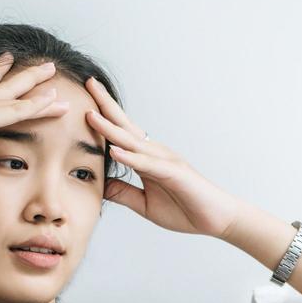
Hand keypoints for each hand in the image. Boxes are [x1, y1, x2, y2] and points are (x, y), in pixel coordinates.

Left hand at [84, 76, 243, 238]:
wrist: (218, 219)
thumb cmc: (185, 209)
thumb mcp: (145, 204)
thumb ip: (123, 193)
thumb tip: (99, 185)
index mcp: (147, 158)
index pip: (121, 134)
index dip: (103, 118)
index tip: (83, 101)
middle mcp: (155, 153)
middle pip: (125, 126)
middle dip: (106, 105)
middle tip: (88, 83)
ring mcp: (165, 161)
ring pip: (133, 142)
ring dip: (111, 128)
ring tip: (90, 115)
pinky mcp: (174, 173)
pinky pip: (148, 164)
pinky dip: (130, 158)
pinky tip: (114, 151)